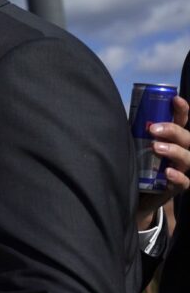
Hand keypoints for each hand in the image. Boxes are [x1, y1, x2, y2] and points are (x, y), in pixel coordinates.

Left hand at [136, 95, 189, 228]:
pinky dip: (178, 176)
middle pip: (188, 138)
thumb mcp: (132, 144)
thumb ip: (131, 131)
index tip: (175, 99)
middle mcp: (180, 152)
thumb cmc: (134, 164)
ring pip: (189, 158)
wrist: (133, 193)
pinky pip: (184, 182)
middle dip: (173, 130)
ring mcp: (180, 169)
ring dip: (174, 150)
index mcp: (172, 139)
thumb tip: (111, 112)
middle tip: (153, 129)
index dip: (181, 110)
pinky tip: (168, 172)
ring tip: (156, 147)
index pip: (182, 121)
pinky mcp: (175, 187)